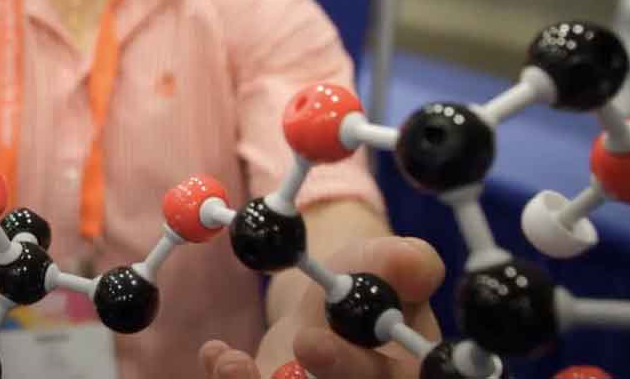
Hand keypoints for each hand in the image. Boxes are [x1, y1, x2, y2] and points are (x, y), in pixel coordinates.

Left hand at [198, 236, 444, 378]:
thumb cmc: (364, 281)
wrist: (327, 298)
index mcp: (407, 372)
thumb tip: (412, 262)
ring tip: (228, 362)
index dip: (347, 369)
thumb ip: (404, 263)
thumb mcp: (383, 262)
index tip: (307, 341)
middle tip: (244, 365)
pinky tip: (217, 355)